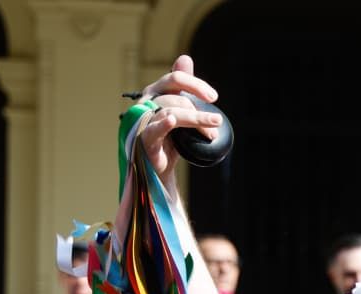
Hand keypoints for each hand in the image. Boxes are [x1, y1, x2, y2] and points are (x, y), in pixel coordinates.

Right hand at [135, 55, 221, 193]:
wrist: (161, 169)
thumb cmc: (169, 137)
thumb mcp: (180, 110)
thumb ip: (183, 87)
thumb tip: (185, 58)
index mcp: (155, 93)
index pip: (175, 79)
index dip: (195, 84)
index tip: (214, 98)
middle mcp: (146, 103)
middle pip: (176, 97)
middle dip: (199, 110)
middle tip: (217, 122)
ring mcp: (144, 121)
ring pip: (171, 111)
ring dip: (196, 121)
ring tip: (212, 133)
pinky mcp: (144, 140)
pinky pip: (153, 128)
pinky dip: (163, 123)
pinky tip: (171, 120)